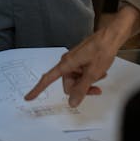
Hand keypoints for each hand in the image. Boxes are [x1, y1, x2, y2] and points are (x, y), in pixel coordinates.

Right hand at [23, 7, 139, 106]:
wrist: (111, 37)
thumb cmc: (102, 51)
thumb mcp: (93, 73)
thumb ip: (81, 89)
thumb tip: (71, 103)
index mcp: (66, 64)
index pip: (48, 79)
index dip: (37, 89)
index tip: (28, 98)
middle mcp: (67, 62)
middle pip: (68, 84)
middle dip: (81, 88)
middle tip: (96, 88)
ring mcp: (74, 61)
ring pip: (76, 80)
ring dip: (88, 82)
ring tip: (100, 76)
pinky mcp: (80, 59)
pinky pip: (81, 74)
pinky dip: (90, 76)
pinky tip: (100, 72)